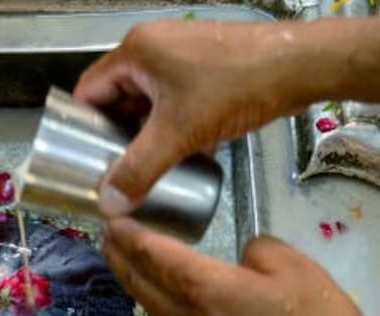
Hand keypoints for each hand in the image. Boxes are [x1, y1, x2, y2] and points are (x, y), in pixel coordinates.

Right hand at [74, 19, 309, 215]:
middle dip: (117, 136)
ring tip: (146, 170)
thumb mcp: (180, 133)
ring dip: (148, 134)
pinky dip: (174, 126)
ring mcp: (181, 54)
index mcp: (136, 51)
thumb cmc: (234, 88)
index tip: (83, 162)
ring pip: (150, 102)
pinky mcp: (206, 67)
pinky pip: (176, 100)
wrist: (297, 66)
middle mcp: (153, 46)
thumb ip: (140, 169)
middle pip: (118, 97)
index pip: (89, 90)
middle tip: (115, 173)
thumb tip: (108, 205)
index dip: (82, 127)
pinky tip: (180, 157)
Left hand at [101, 218, 379, 315]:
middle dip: (121, 257)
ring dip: (140, 288)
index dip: (128, 234)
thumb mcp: (298, 270)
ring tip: (136, 269)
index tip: (111, 218)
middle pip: (141, 285)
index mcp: (206, 289)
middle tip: (109, 236)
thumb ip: (261, 251)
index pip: (152, 254)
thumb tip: (244, 259)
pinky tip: (177, 313)